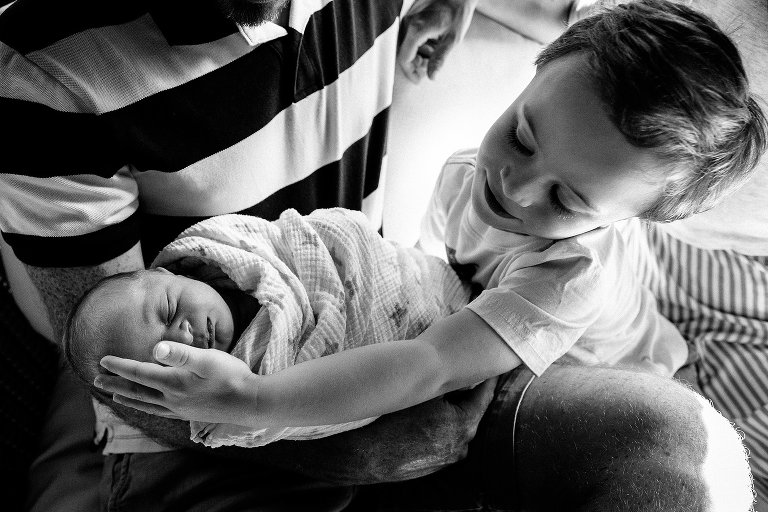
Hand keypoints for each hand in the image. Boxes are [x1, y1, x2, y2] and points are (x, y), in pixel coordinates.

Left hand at [96, 341, 256, 425]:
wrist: (250, 402)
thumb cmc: (231, 376)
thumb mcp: (207, 358)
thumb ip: (181, 353)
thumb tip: (156, 347)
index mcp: (173, 382)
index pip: (140, 373)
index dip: (120, 366)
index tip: (103, 360)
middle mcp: (172, 398)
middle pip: (137, 391)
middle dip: (116, 385)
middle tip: (96, 381)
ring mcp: (180, 409)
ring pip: (146, 404)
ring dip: (128, 399)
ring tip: (114, 397)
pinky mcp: (190, 414)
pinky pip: (160, 412)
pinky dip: (148, 408)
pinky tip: (150, 407)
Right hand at [290, 377, 497, 483]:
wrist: (365, 455)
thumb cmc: (392, 420)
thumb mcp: (423, 394)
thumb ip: (446, 384)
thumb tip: (459, 371)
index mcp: (464, 424)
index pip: (484, 395)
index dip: (486, 378)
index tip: (489, 365)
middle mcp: (462, 444)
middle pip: (471, 411)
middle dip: (467, 394)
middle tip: (463, 374)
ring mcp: (448, 457)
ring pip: (457, 426)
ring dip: (452, 411)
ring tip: (440, 395)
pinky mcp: (434, 465)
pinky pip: (444, 439)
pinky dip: (440, 427)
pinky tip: (426, 418)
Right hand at [398, 0, 478, 81]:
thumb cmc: (457, 14)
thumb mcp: (452, 40)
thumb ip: (439, 59)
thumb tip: (431, 77)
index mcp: (417, 30)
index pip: (404, 58)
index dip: (410, 72)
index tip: (418, 80)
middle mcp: (408, 24)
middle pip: (404, 53)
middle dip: (415, 64)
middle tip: (430, 66)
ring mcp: (408, 20)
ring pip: (406, 46)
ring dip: (418, 54)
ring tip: (435, 51)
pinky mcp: (411, 18)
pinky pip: (409, 38)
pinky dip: (419, 45)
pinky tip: (432, 43)